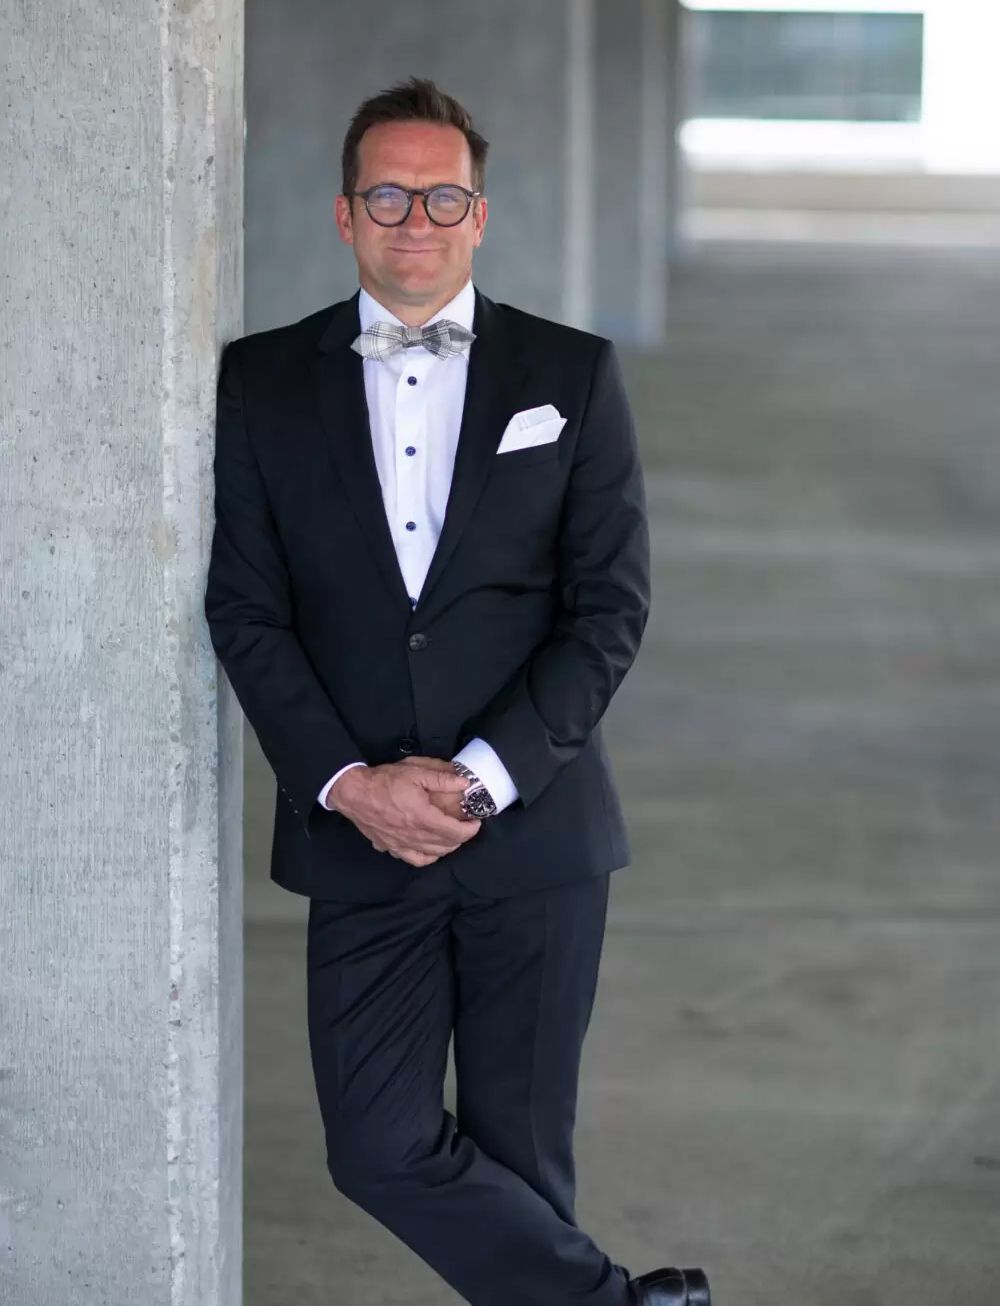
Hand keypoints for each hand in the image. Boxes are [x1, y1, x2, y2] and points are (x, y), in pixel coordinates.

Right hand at [327, 758, 480, 867]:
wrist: (353, 792)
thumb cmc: (384, 780)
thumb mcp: (415, 771)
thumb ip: (442, 778)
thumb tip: (464, 784)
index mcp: (423, 817)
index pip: (455, 832)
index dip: (470, 830)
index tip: (476, 822)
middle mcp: (414, 836)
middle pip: (447, 845)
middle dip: (461, 838)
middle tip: (466, 826)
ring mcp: (401, 845)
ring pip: (432, 855)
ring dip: (447, 848)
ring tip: (452, 836)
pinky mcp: (390, 847)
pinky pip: (414, 859)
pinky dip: (427, 857)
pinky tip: (430, 849)